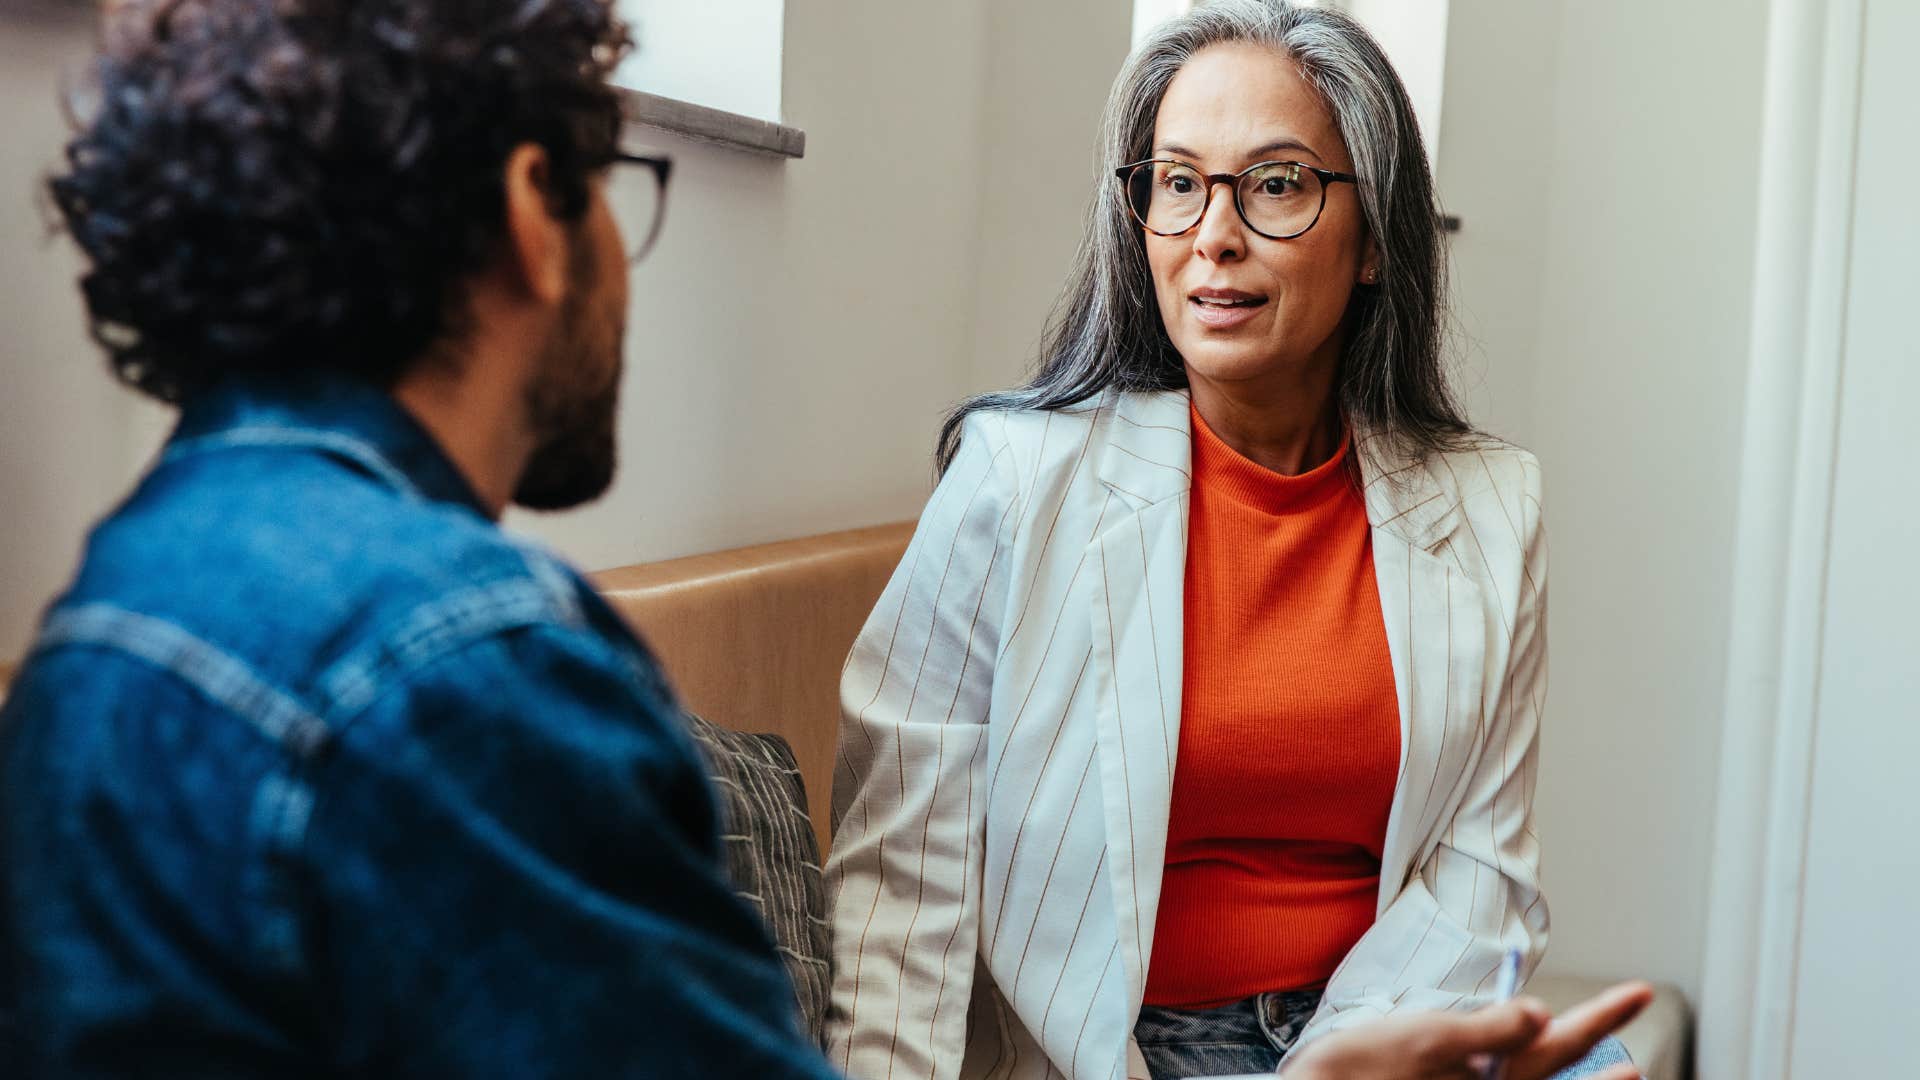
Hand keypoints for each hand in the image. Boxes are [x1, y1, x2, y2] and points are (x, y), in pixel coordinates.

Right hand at [1278, 981, 1654, 1079]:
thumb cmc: (1365, 1070)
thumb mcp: (1429, 1037)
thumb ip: (1490, 1029)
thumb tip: (1541, 1013)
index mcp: (1496, 1073)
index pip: (1564, 1040)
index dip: (1605, 1015)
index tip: (1641, 990)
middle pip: (1558, 1066)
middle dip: (1596, 1043)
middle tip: (1638, 1030)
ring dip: (1580, 1078)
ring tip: (1623, 1072)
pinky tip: (1528, 1070)